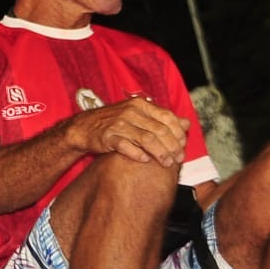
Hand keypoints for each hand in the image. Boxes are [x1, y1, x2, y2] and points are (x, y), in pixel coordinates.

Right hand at [68, 93, 188, 167]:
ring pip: (147, 140)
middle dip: (172, 146)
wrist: (83, 127)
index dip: (178, 133)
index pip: (167, 117)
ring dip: (160, 153)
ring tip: (166, 163)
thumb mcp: (138, 114)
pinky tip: (145, 160)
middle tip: (178, 158)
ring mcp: (118, 124)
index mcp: (140, 104)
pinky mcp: (107, 137)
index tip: (182, 146)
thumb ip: (161, 118)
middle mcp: (130, 112)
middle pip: (160, 130)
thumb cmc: (113, 122)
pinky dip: (138, 154)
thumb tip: (186, 122)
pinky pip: (127, 147)